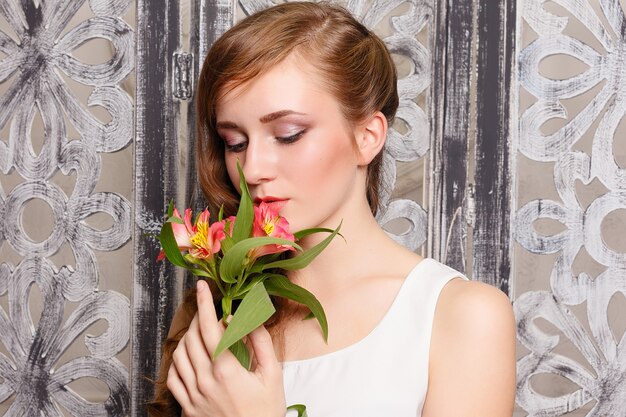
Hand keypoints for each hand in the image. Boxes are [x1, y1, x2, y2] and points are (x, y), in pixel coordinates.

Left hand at [167, 280, 286, 416]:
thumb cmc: (266, 411)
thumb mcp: (272, 374)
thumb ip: (259, 342)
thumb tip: (244, 317)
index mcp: (226, 370)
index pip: (209, 328)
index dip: (204, 303)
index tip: (202, 287)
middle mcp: (205, 381)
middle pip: (192, 338)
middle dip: (199, 318)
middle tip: (210, 312)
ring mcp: (193, 395)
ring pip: (179, 355)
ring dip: (188, 338)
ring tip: (202, 333)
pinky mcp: (188, 407)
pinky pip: (173, 378)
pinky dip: (177, 361)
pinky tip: (189, 357)